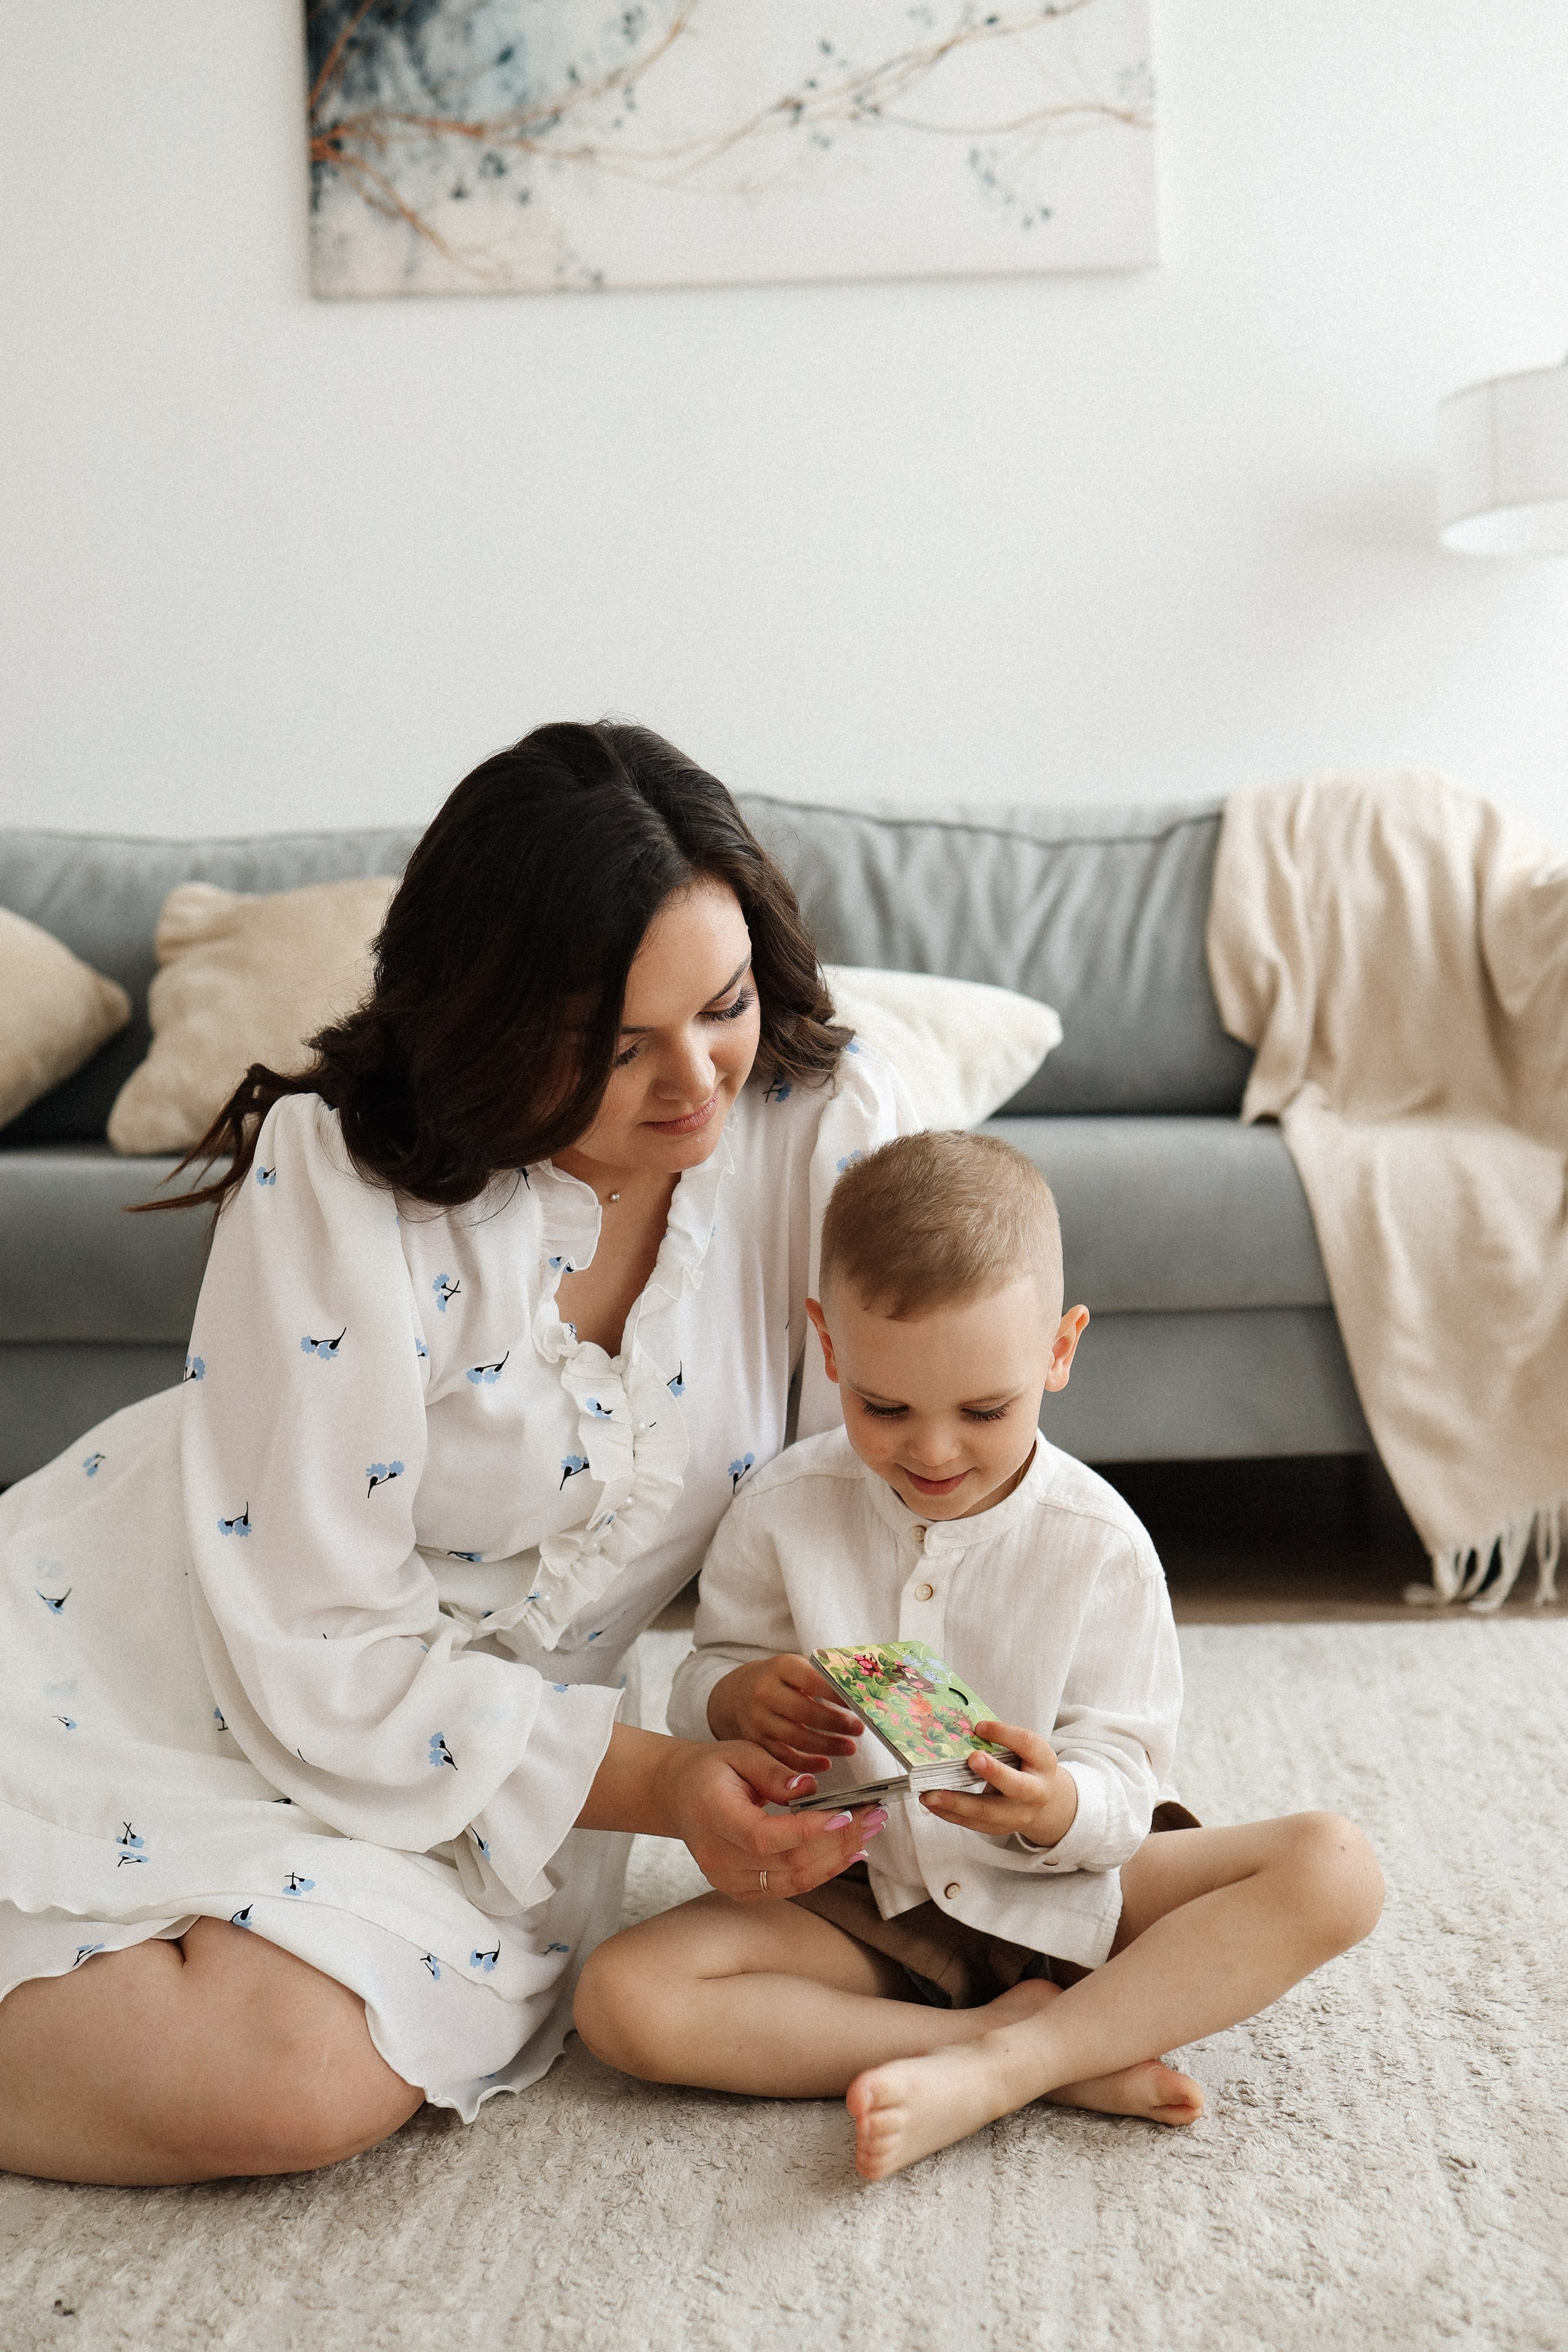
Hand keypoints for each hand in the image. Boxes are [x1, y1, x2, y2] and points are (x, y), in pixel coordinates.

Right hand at [651, 1736, 888, 1901]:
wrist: (679, 1796)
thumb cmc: (711, 1770)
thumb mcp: (739, 1753)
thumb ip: (773, 1772)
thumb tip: (810, 1788)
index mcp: (713, 1817)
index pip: (764, 1836)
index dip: (809, 1831)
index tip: (848, 1814)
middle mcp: (717, 1857)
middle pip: (787, 1862)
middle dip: (838, 1842)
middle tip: (875, 1817)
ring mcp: (726, 1879)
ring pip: (793, 1881)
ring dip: (837, 1859)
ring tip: (869, 1834)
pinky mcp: (739, 1890)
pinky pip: (787, 1887)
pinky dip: (821, 1872)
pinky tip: (847, 1853)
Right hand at [706, 1653, 863, 1771]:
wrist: (735, 1694)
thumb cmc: (779, 1680)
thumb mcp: (795, 1667)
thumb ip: (822, 1675)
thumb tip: (861, 1689)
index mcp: (780, 1667)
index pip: (811, 1679)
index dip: (836, 1693)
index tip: (859, 1702)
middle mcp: (765, 1692)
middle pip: (804, 1711)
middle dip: (835, 1723)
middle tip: (859, 1729)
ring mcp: (758, 1719)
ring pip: (796, 1737)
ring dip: (827, 1746)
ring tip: (850, 1748)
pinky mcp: (755, 1742)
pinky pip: (784, 1758)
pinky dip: (807, 1764)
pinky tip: (826, 1764)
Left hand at [919, 1720, 1078, 1850]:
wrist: (1044, 1803)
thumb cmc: (1025, 1765)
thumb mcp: (1023, 1749)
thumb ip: (1001, 1740)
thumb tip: (960, 1728)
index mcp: (1043, 1762)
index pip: (1028, 1744)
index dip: (1005, 1734)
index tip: (980, 1726)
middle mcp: (1036, 1792)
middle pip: (1017, 1787)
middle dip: (994, 1773)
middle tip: (971, 1759)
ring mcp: (1019, 1815)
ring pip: (988, 1812)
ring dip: (957, 1803)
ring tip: (929, 1794)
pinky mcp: (1000, 1829)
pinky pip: (973, 1823)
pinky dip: (949, 1813)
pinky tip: (931, 1802)